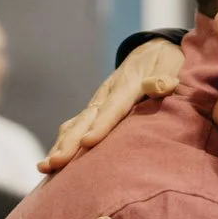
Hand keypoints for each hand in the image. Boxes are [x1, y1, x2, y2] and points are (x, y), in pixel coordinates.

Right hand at [42, 40, 183, 173]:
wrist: (152, 51)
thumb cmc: (167, 63)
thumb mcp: (172, 63)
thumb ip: (166, 77)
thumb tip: (159, 85)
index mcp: (128, 84)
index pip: (114, 107)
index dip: (101, 125)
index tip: (88, 142)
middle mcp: (106, 94)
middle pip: (86, 120)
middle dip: (70, 142)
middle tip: (55, 162)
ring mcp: (97, 102)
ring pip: (75, 124)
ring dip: (60, 145)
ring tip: (46, 167)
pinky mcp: (94, 111)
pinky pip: (75, 127)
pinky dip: (62, 144)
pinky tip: (50, 164)